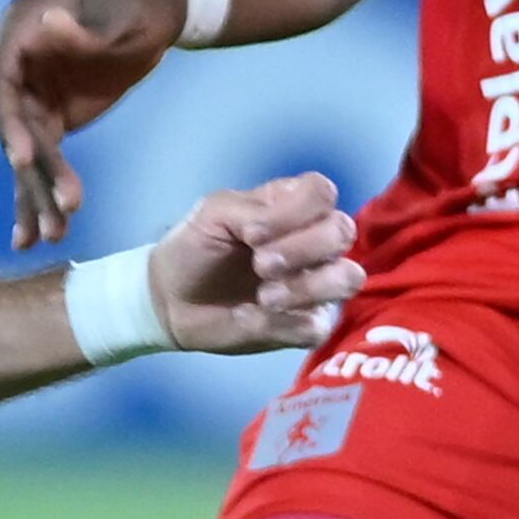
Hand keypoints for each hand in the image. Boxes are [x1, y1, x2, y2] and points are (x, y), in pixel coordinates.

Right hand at [0, 0, 187, 249]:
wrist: (155, 4)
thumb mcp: (118, 10)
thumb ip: (83, 25)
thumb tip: (47, 22)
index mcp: (19, 33)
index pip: (2, 87)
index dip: (9, 124)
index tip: (22, 159)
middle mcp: (17, 68)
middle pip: (16, 129)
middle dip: (34, 173)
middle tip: (61, 210)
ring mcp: (32, 95)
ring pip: (28, 153)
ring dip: (38, 195)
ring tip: (52, 237)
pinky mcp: (51, 118)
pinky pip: (42, 160)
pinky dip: (43, 193)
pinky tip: (42, 232)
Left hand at [149, 173, 359, 352]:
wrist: (171, 300)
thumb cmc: (196, 248)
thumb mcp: (213, 213)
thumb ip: (251, 209)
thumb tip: (272, 233)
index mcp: (294, 207)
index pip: (324, 193)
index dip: (296, 211)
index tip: (252, 232)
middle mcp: (315, 242)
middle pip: (342, 231)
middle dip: (301, 248)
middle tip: (259, 265)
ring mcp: (317, 285)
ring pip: (347, 278)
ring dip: (304, 286)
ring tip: (263, 296)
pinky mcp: (308, 325)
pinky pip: (318, 325)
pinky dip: (282, 323)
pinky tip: (248, 317)